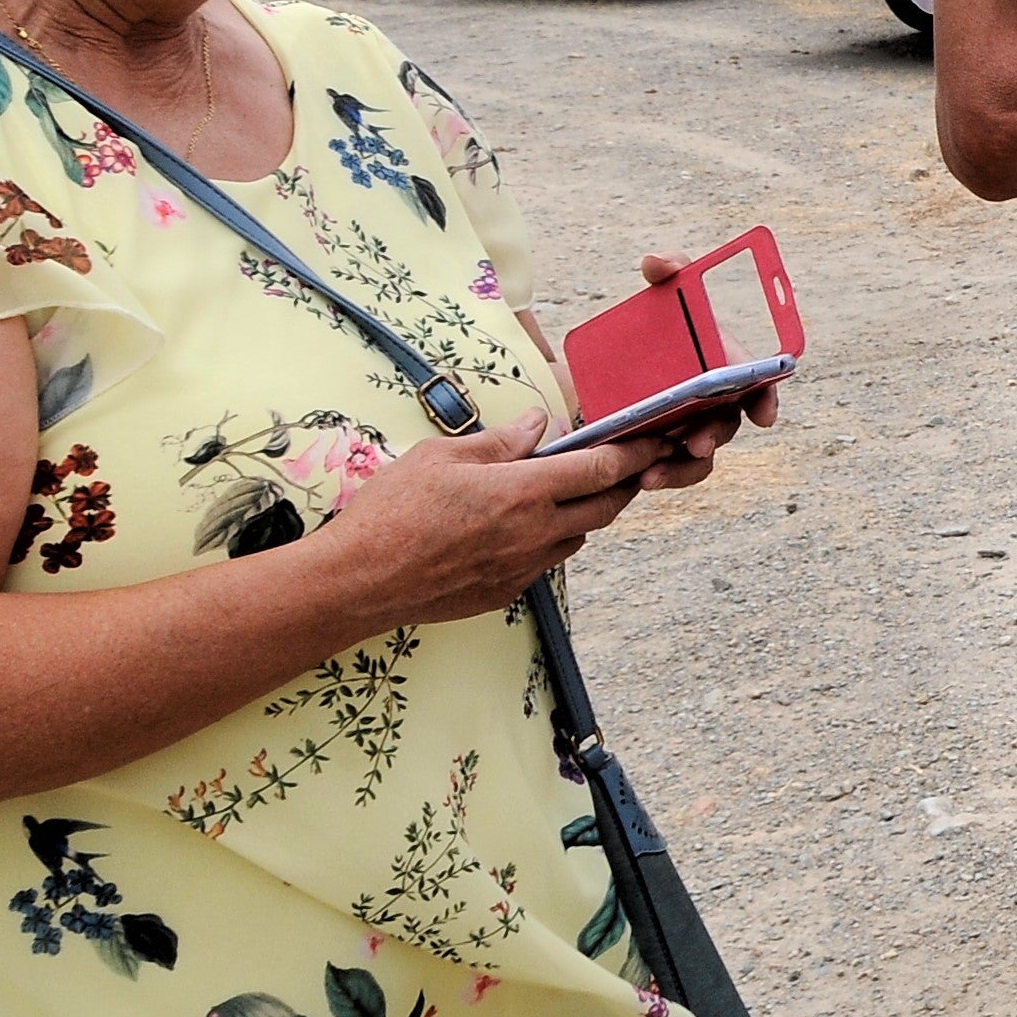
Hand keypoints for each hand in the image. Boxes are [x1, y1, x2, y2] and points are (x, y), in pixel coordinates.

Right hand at [326, 419, 671, 624]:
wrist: (358, 581)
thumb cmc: (391, 513)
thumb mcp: (440, 457)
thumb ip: (499, 442)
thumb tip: (538, 424)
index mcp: (523, 493)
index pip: (603, 469)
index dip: (638, 452)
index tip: (658, 439)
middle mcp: (534, 533)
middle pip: (606, 507)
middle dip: (626, 482)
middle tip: (629, 463)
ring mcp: (522, 567)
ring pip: (580, 536)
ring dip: (588, 513)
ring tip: (575, 490)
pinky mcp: (506, 592)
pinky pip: (547, 561)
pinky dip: (553, 539)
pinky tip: (531, 526)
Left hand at [622, 250, 781, 490]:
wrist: (618, 361)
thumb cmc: (659, 325)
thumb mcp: (663, 294)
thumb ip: (669, 270)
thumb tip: (658, 264)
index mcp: (726, 363)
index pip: (759, 382)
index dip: (767, 399)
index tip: (764, 415)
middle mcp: (716, 399)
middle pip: (727, 424)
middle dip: (715, 436)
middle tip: (695, 442)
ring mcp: (692, 425)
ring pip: (702, 455)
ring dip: (685, 467)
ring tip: (656, 473)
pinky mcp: (666, 446)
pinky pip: (675, 469)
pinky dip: (664, 475)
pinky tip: (642, 477)